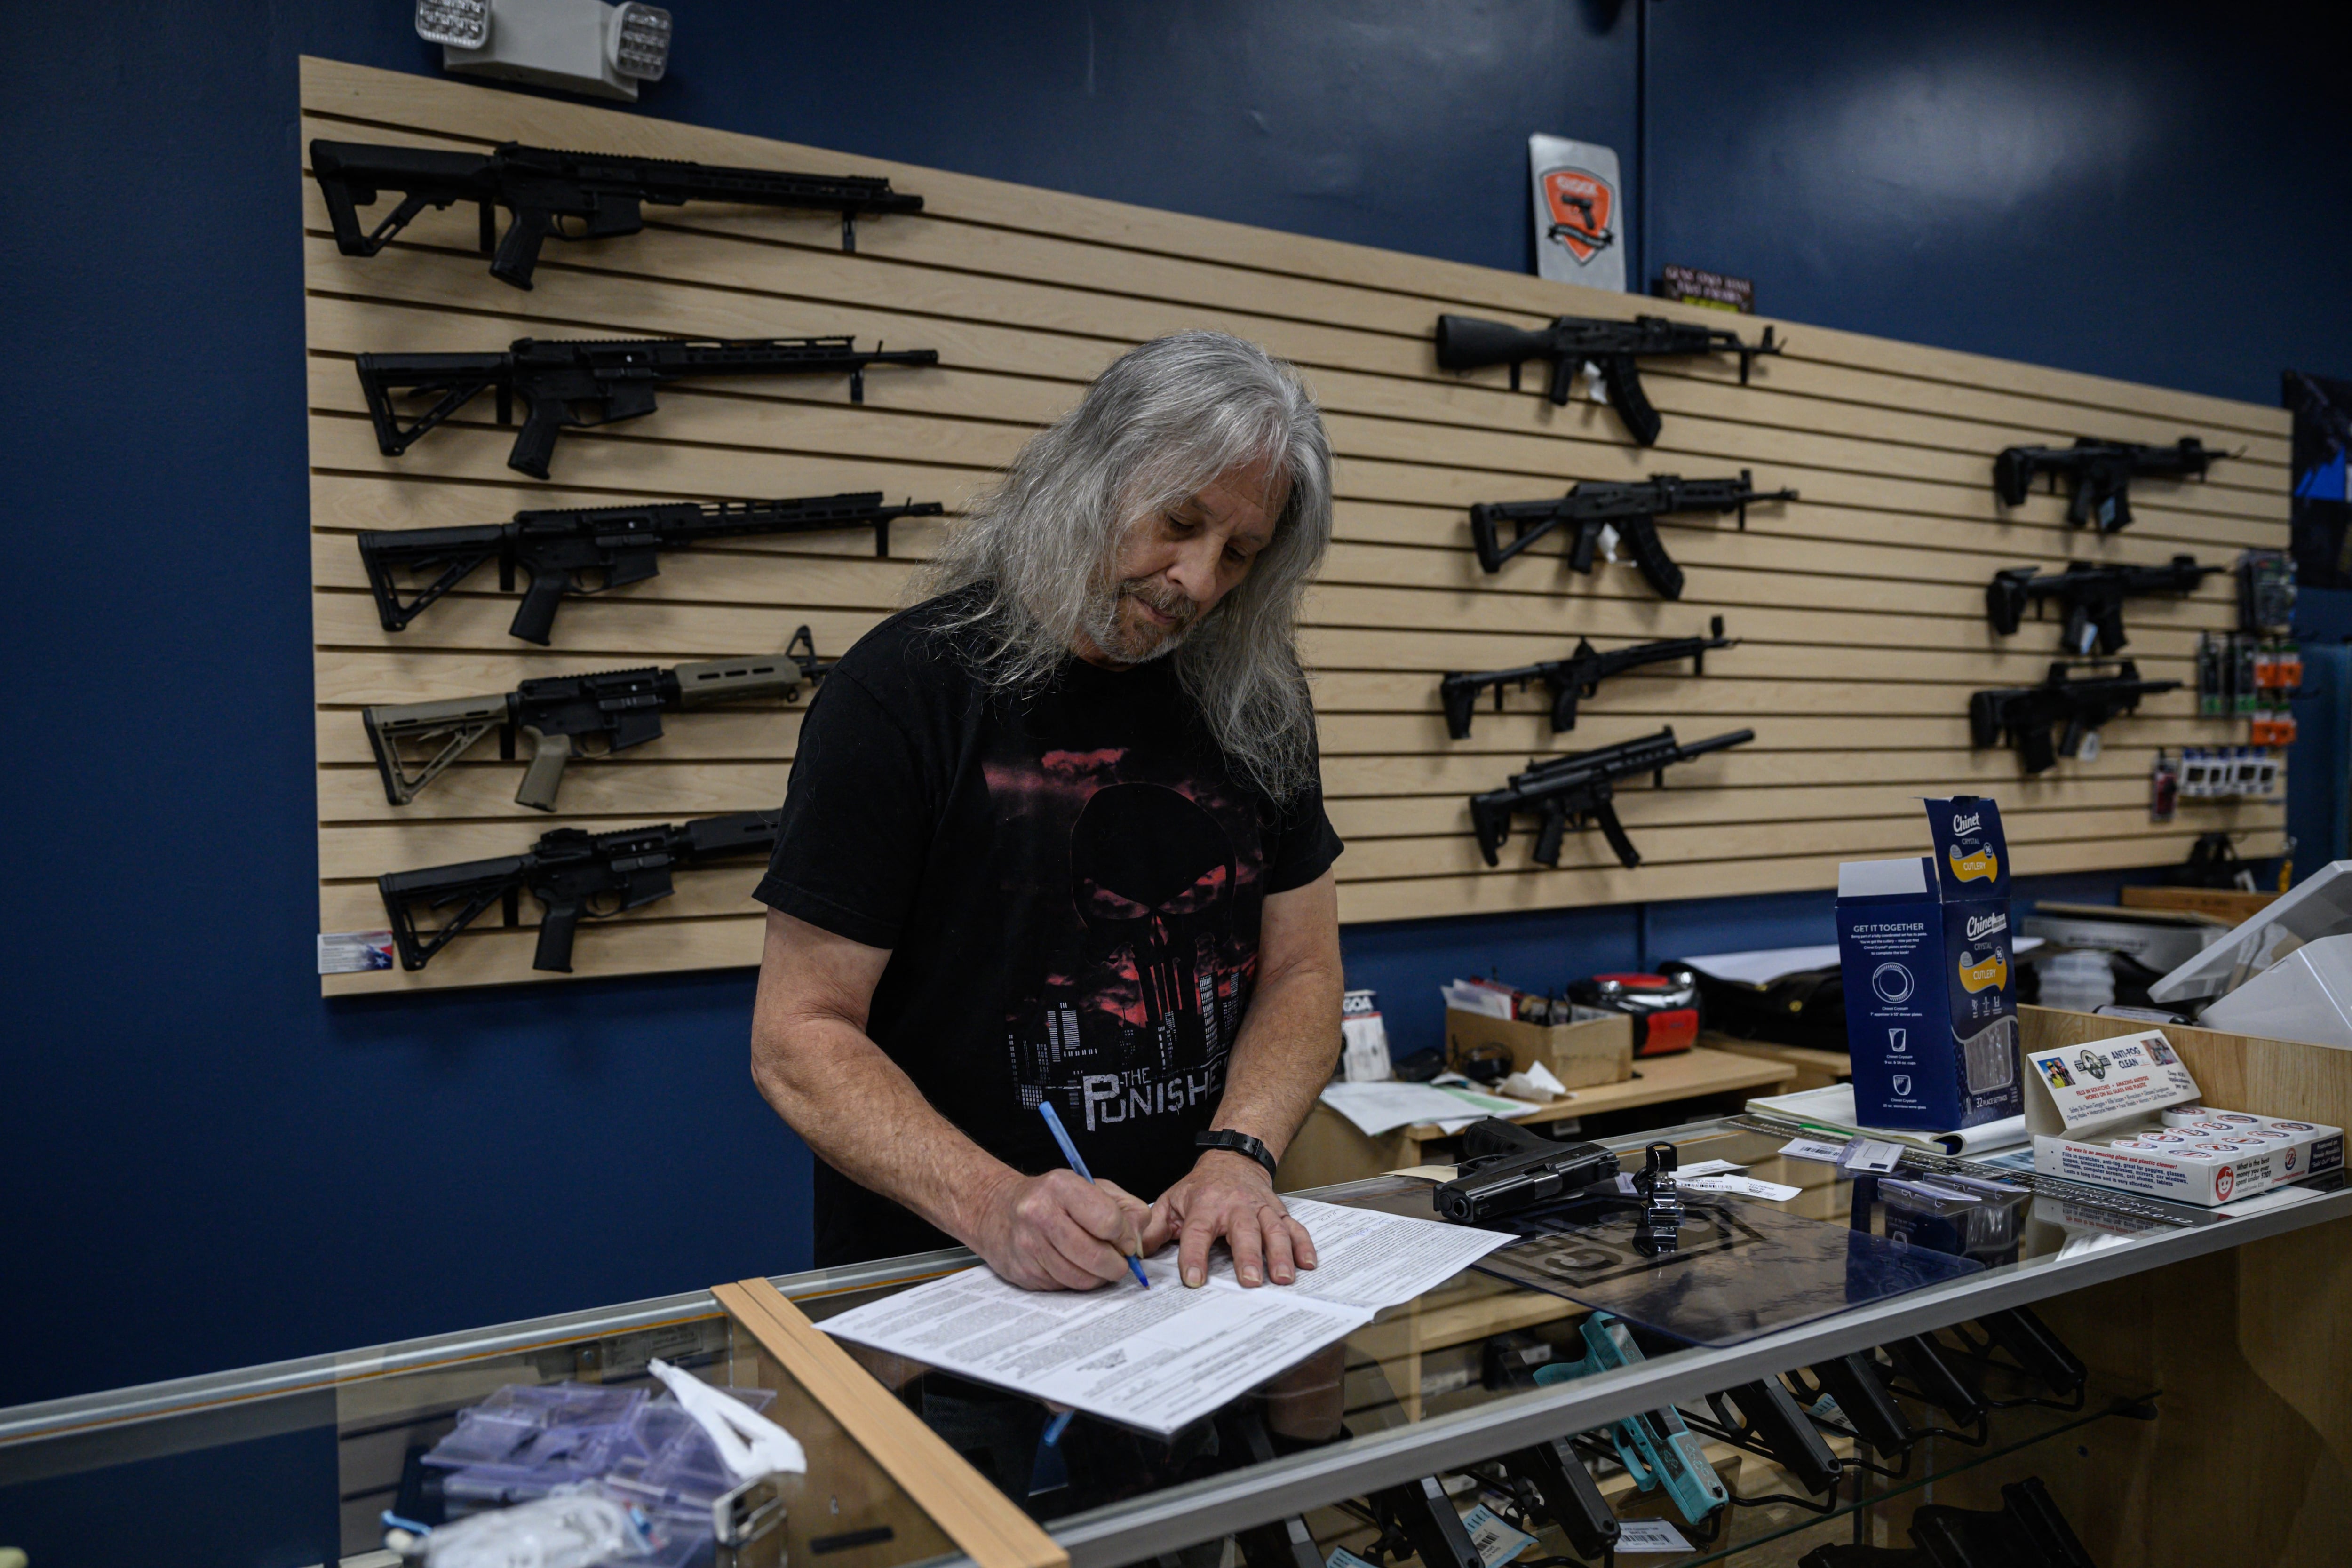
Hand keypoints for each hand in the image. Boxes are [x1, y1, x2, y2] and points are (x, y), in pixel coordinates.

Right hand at [967, 1169, 1148, 1291]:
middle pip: (1096, 1255)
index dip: (1125, 1236)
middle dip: (1117, 1265)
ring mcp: (1029, 1245)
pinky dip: (1077, 1281)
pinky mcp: (1023, 1272)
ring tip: (1099, 1264)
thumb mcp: (1091, 1187)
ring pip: (1081, 1278)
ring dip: (1099, 1277)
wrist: (996, 1210)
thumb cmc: (1051, 1199)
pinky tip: (1073, 1265)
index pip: (1108, 1221)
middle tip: (1119, 1262)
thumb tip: (1138, 1242)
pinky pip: (1064, 1287)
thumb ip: (1125, 1208)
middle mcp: (1040, 1214)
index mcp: (1061, 1187)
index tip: (1126, 1240)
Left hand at [1145, 1150, 1318, 1287]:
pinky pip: (1295, 1228)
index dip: (1194, 1256)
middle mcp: (1236, 1206)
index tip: (1193, 1279)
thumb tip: (1133, 1251)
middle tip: (1249, 1280)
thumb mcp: (1170, 1201)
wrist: (1232, 1159)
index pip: (1197, 1232)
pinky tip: (1308, 1264)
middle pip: (1243, 1231)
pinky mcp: (1278, 1213)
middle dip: (1247, 1256)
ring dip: (1280, 1254)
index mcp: (1205, 1206)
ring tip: (1282, 1277)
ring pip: (1273, 1230)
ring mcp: (1261, 1209)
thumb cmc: (1201, 1188)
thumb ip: (1153, 1228)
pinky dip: (1304, 1245)